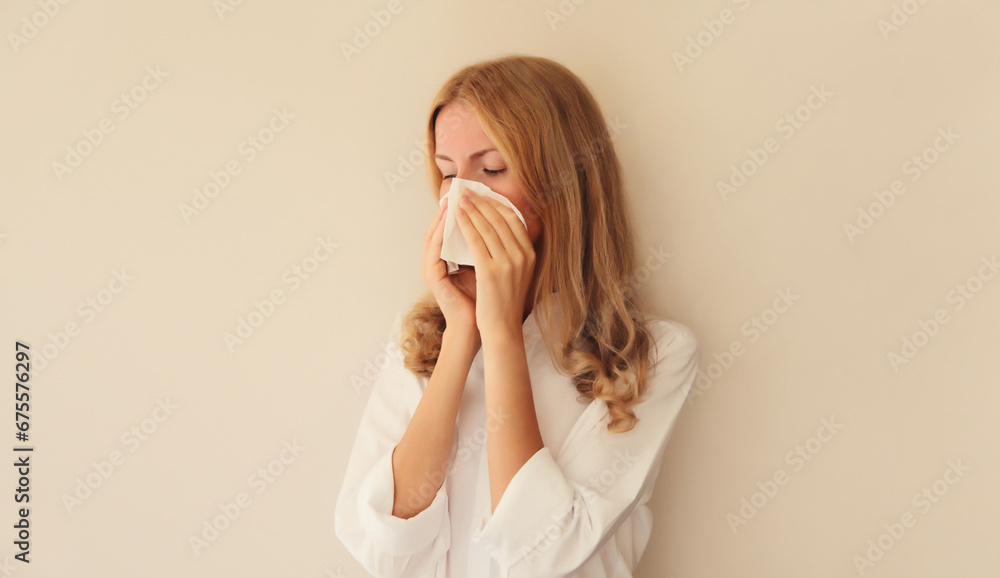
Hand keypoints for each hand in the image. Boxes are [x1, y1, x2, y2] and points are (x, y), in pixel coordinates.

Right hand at [422, 195, 475, 330]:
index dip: (459, 211)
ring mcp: (432, 270)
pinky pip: (434, 250)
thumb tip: (499, 222)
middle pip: (438, 228)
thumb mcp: (487, 265)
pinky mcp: (433, 278)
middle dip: (449, 208)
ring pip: (433, 236)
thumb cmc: (488, 297)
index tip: (470, 194)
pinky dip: (441, 233)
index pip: (450, 229)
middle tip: (459, 189)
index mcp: (448, 260)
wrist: (485, 326)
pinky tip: (452, 220)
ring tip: (454, 199)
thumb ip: (486, 246)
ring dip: (442, 217)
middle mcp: (436, 263)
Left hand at [454, 189, 535, 341]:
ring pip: (486, 227)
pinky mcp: (490, 271)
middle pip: (499, 219)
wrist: (502, 327)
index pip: (514, 220)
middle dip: (481, 203)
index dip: (497, 205)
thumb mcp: (518, 273)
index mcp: (530, 254)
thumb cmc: (505, 301)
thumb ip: (513, 252)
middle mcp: (521, 256)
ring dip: (471, 210)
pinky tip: (457, 218)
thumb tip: (499, 229)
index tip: (484, 196)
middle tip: (467, 192)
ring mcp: (507, 263)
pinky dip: (465, 226)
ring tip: (459, 200)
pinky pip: (476, 241)